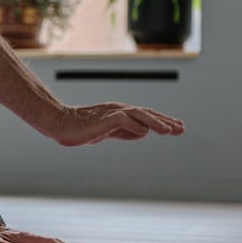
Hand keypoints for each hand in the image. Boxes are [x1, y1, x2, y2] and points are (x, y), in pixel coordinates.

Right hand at [50, 102, 184, 146]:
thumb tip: (144, 132)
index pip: (146, 116)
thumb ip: (125, 132)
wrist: (60, 124)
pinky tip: (145, 132)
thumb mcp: (108, 132)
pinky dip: (134, 125)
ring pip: (139, 115)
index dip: (162, 121)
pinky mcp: (103, 119)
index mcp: (121, 113)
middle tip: (181, 129)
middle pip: (147, 114)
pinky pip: (123, 120)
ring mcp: (112, 113)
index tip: (177, 128)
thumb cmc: (82, 129)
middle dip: (165, 121)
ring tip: (169, 131)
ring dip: (155, 122)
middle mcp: (119, 110)